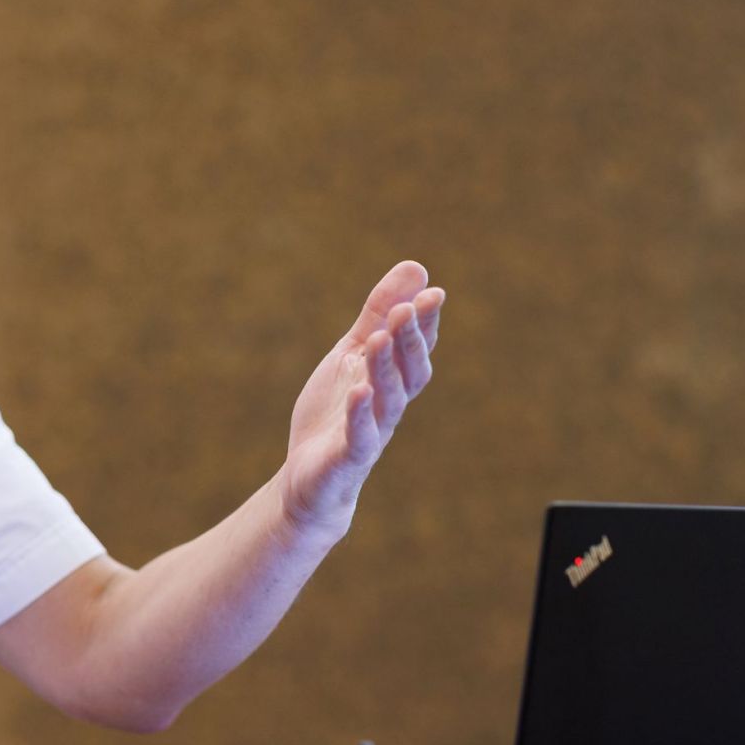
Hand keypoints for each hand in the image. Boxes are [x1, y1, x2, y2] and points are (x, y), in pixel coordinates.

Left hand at [278, 261, 444, 537]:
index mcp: (393, 379)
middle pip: (409, 371)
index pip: (417, 349)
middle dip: (410, 339)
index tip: (432, 293)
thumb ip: (379, 315)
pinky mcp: (349, 457)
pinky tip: (358, 390)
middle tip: (409, 307)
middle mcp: (390, 404)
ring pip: (387, 398)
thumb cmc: (336, 412)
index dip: (425, 324)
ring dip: (386, 367)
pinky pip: (360, 435)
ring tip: (380, 337)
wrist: (311, 477)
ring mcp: (372, 431)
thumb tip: (417, 267)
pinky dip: (360, 413)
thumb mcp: (353, 354)